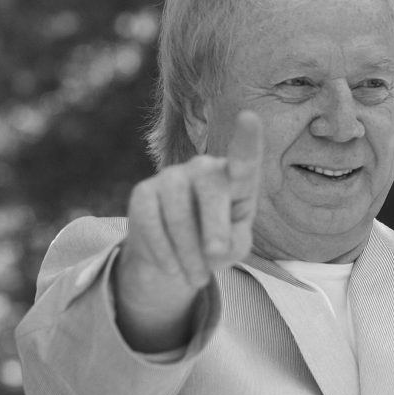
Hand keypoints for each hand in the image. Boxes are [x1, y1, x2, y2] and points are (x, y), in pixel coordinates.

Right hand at [112, 111, 262, 351]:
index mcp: (236, 180)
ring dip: (188, 250)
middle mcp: (205, 169)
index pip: (244, 158)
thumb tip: (213, 245)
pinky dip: (164, 252)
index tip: (249, 117)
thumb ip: (234, 242)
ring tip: (197, 277)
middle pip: (211, 186)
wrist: (178, 257)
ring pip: (178, 210)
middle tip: (217, 255)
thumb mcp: (235, 248)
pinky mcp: (143, 192)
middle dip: (215, 225)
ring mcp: (172, 176)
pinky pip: (150, 222)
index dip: (247, 139)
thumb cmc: (218, 245)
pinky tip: (173, 268)